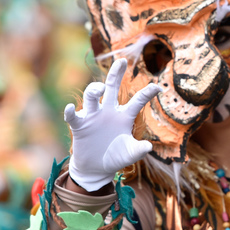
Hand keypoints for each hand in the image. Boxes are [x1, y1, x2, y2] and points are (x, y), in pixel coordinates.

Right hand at [64, 58, 161, 190]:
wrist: (97, 169)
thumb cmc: (115, 157)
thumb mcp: (129, 154)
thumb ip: (138, 150)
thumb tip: (148, 147)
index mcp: (124, 116)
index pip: (137, 101)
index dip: (147, 93)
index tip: (158, 87)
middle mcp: (108, 112)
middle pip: (111, 87)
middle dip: (115, 73)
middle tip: (122, 61)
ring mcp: (93, 117)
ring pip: (91, 96)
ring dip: (94, 89)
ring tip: (99, 89)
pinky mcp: (80, 125)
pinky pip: (73, 116)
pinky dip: (71, 111)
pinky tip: (72, 107)